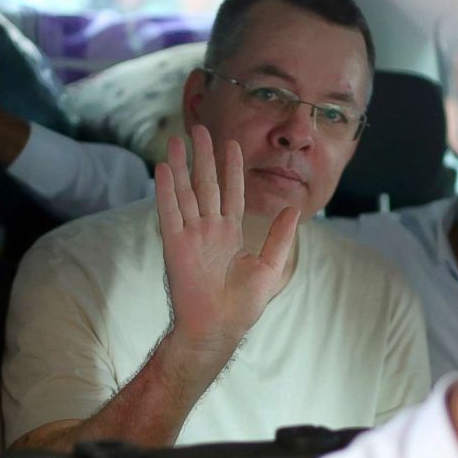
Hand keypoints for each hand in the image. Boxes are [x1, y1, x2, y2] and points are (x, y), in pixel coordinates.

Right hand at [156, 125, 298, 361]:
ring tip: (178, 139)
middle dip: (203, 157)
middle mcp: (209, 229)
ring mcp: (191, 235)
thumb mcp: (270, 267)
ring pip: (185, 192)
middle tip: (200, 129)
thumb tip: (294, 209)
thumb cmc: (244, 305)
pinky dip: (166, 190)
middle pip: (205, 184)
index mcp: (230, 233)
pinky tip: (163, 168)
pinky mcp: (175, 244)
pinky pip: (170, 212)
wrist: (218, 328)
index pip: (231, 192)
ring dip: (181, 166)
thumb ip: (279, 237)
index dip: (231, 168)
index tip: (230, 144)